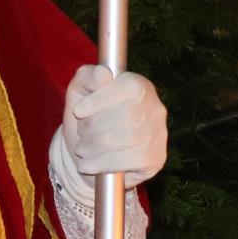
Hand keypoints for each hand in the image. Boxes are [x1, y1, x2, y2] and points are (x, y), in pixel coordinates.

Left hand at [60, 65, 167, 183]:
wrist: (86, 155)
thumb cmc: (85, 119)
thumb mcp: (79, 92)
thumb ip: (87, 77)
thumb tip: (103, 74)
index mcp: (139, 85)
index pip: (128, 87)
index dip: (101, 99)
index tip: (78, 111)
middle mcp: (155, 108)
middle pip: (127, 116)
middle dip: (94, 128)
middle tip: (81, 135)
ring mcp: (159, 134)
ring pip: (128, 139)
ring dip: (96, 147)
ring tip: (83, 149)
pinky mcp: (156, 159)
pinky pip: (131, 161)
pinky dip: (103, 163)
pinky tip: (89, 164)